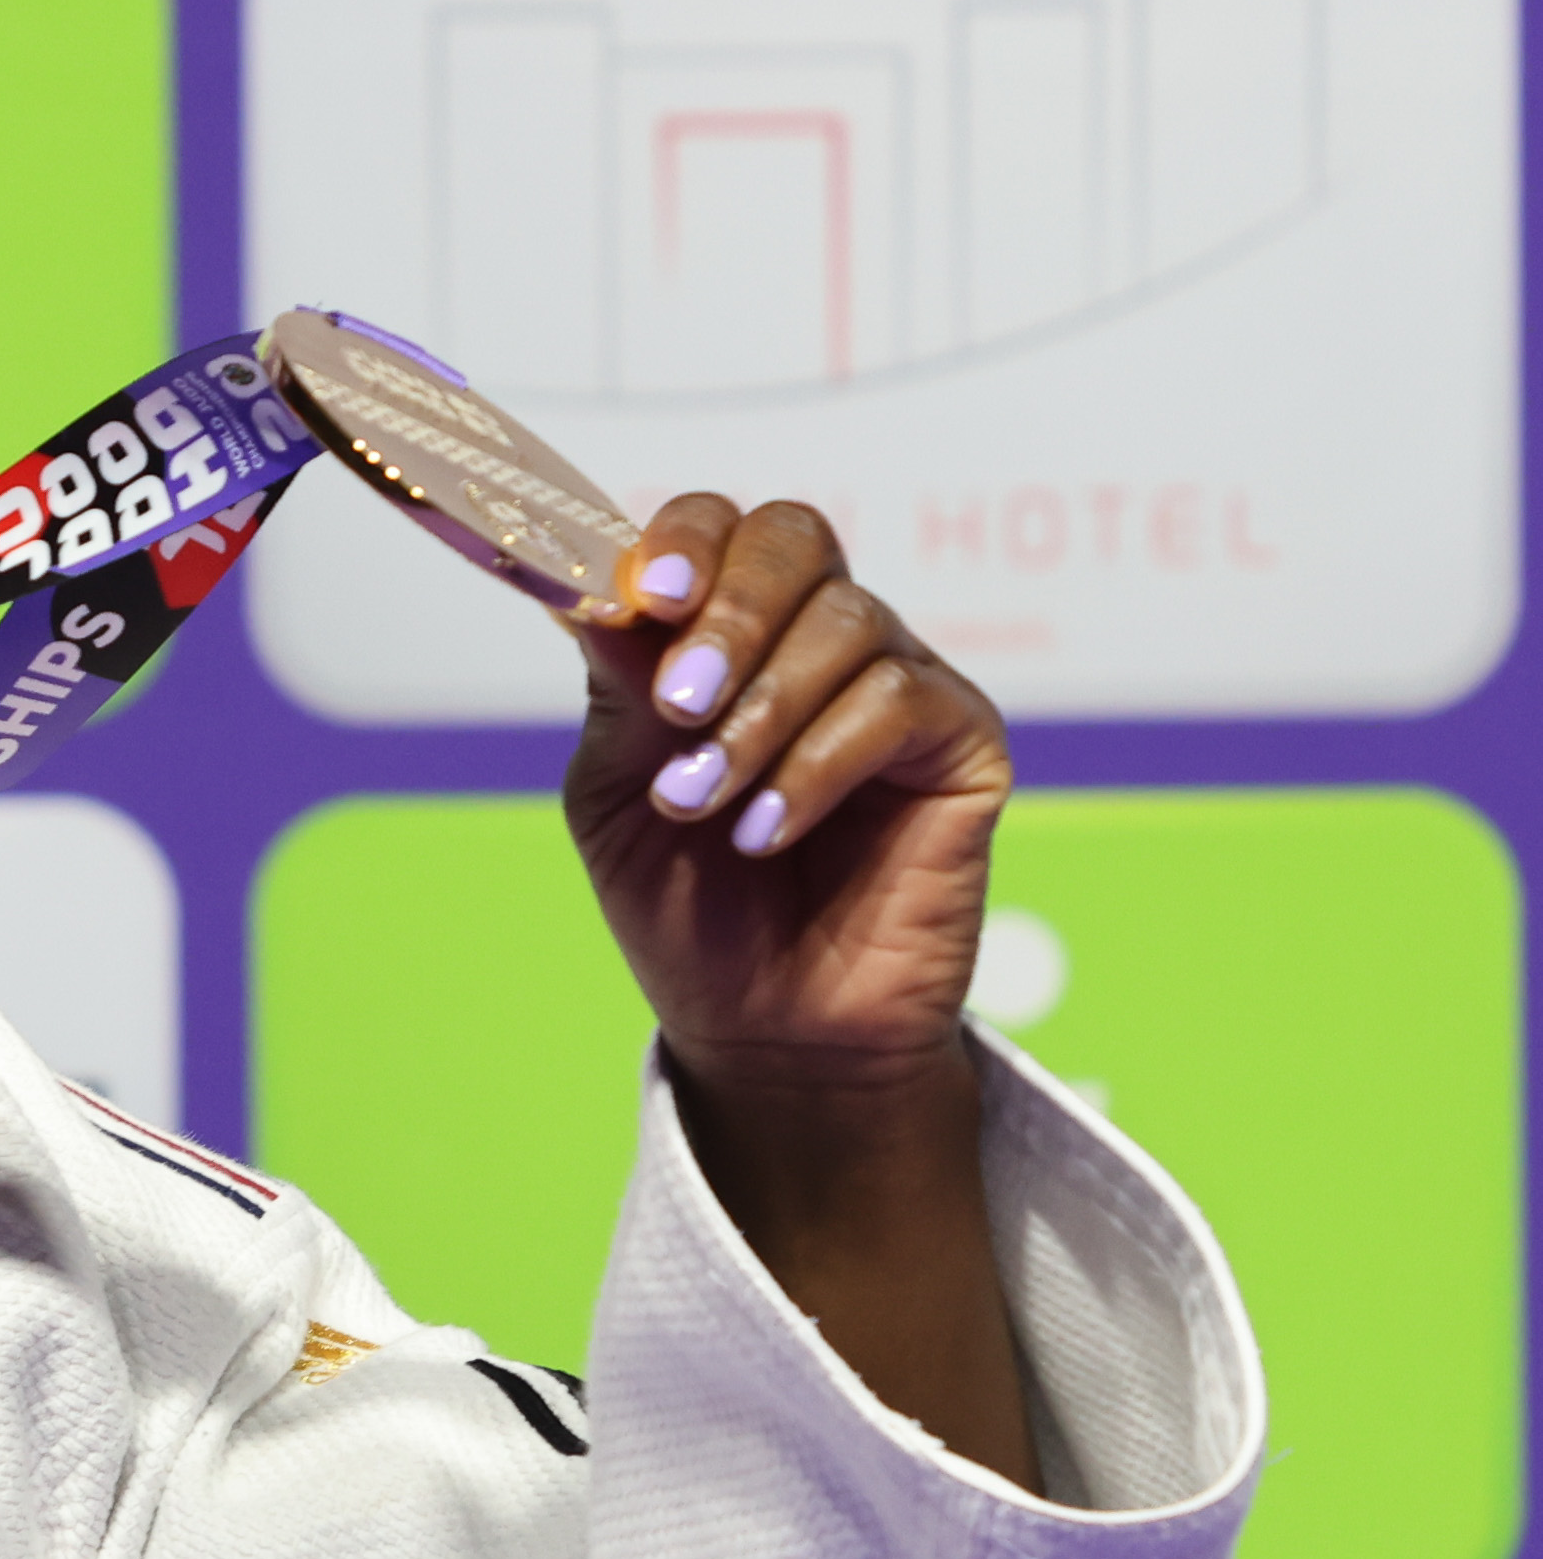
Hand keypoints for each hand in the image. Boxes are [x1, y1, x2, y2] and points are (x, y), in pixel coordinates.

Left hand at [563, 497, 1009, 1095]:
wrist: (764, 1030)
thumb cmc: (688, 907)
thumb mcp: (617, 792)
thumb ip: (617, 686)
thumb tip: (597, 585)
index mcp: (724, 633)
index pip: (717, 528)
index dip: (681, 542)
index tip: (639, 598)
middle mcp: (814, 639)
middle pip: (793, 537)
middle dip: (729, 610)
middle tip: (679, 704)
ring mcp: (896, 684)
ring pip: (845, 621)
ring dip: (760, 713)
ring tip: (706, 802)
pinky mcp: (960, 744)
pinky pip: (897, 701)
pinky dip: (816, 765)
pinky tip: (768, 832)